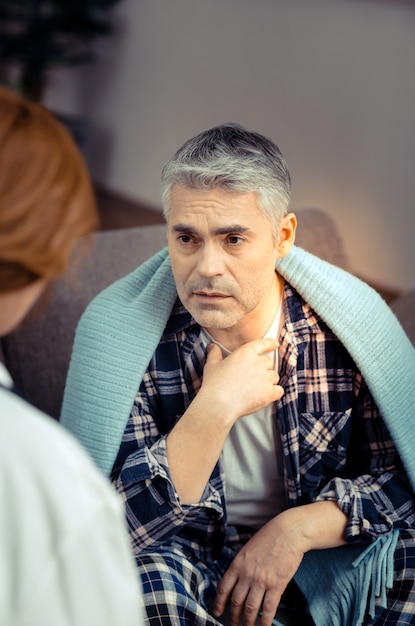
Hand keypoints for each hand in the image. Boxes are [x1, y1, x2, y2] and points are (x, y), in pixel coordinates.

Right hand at [200, 338, 283, 427]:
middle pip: (268, 362)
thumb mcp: (211, 365)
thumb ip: (214, 353)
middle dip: (263, 368)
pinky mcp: (270, 393)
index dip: (270, 343)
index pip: (263, 344)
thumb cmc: (214, 384)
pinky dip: (274, 393)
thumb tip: (212, 346)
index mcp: (246, 353)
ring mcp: (265, 378)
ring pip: (274, 376)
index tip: (275, 344)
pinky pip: (279, 390)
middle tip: (253, 376)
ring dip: (269, 380)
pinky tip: (266, 396)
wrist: (219, 404)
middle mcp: (258, 363)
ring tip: (257, 388)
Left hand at [213, 502, 347, 624]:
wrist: (288, 532)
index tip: (217, 612)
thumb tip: (237, 580)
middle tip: (233, 624)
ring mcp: (261, 581)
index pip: (224, 588)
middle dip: (233, 617)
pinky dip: (265, 621)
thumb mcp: (248, 548)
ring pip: (251, 609)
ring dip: (248, 622)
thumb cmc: (269, 537)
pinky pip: (268, 609)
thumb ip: (241, 564)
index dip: (219, 603)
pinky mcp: (276, 585)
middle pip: (236, 602)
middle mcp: (247, 574)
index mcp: (238, 563)